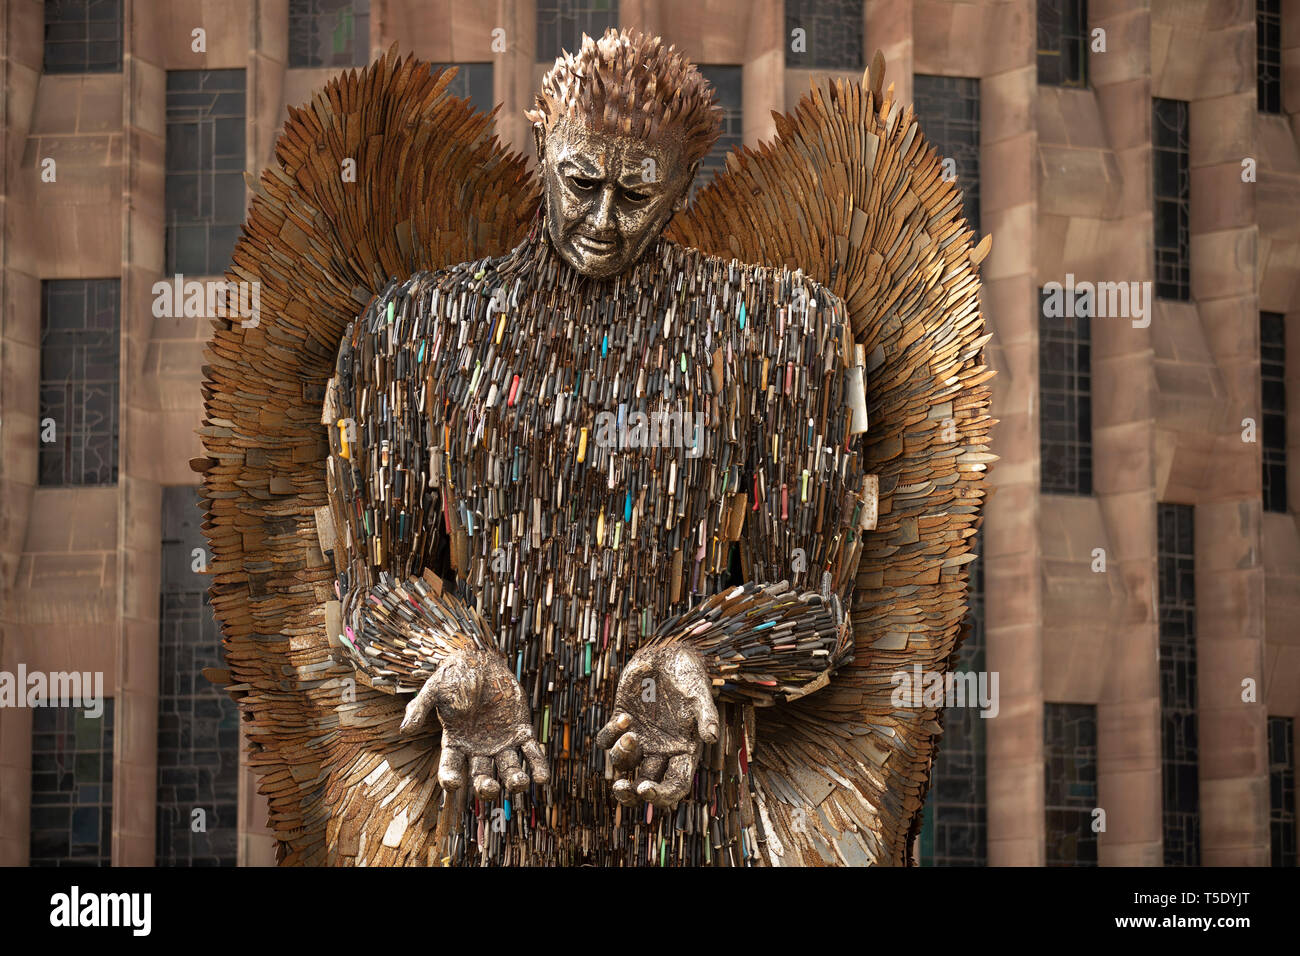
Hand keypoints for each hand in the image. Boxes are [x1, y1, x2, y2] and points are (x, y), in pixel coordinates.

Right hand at [400, 647, 548, 799]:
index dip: (450, 778)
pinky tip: (542, 778)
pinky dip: (537, 766)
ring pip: (509, 769)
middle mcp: (478, 750)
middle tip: (490, 788)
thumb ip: (419, 708)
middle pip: (482, 776)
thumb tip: (406, 729)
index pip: (450, 768)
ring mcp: (501, 743)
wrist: (480, 660)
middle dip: (486, 786)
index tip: (453, 784)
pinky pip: (531, 752)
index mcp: (455, 743)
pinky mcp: (521, 732)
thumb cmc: (453, 676)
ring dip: (515, 780)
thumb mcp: (433, 689)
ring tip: (519, 783)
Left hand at [596, 644, 718, 809]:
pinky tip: (623, 717)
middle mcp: (660, 750)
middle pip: (643, 785)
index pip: (674, 786)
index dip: (660, 794)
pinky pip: (607, 739)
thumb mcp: (699, 694)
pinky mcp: (621, 721)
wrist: (668, 653)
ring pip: (622, 763)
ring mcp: (639, 737)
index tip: (645, 789)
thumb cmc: (688, 675)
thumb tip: (712, 738)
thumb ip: (706, 715)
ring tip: (630, 733)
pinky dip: (610, 734)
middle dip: (629, 793)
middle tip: (621, 787)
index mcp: (683, 751)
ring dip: (622, 754)